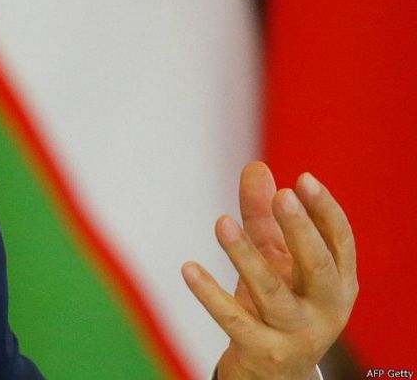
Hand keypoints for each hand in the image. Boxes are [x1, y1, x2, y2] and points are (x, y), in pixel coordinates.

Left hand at [181, 162, 357, 379]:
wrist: (275, 370)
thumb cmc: (280, 300)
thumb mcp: (275, 256)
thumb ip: (263, 215)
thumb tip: (255, 167)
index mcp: (339, 281)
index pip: (339, 242)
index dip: (324, 210)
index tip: (303, 179)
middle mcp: (326, 308)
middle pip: (318, 266)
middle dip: (300, 230)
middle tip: (282, 196)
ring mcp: (296, 332)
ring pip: (272, 292)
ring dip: (245, 256)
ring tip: (221, 222)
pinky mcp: (263, 349)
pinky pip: (233, 320)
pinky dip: (210, 295)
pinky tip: (188, 269)